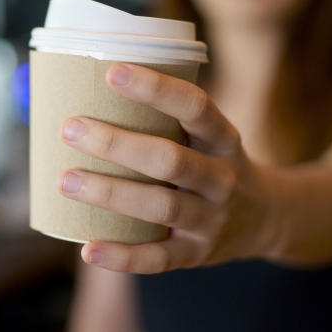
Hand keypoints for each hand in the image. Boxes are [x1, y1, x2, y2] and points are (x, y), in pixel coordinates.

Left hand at [59, 63, 277, 273]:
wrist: (265, 220)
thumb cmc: (211, 164)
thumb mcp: (207, 136)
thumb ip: (163, 118)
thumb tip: (84, 88)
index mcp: (223, 139)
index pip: (195, 107)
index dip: (156, 89)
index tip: (112, 72)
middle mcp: (222, 179)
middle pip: (170, 160)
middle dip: (117, 144)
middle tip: (71, 129)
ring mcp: (211, 220)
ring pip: (161, 207)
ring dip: (111, 194)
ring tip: (66, 181)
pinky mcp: (195, 255)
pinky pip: (158, 259)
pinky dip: (122, 257)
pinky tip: (87, 250)